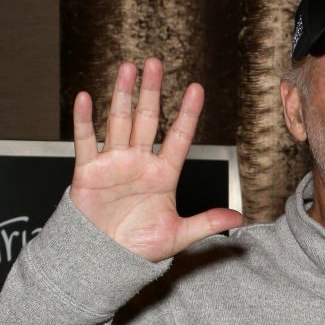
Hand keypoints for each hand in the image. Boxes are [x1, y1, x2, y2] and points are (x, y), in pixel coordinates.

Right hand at [70, 58, 243, 261]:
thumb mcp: (179, 235)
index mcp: (164, 175)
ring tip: (127, 69)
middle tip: (155, 63)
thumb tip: (239, 218)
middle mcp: (139, 163)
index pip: (179, 137)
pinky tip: (86, 98)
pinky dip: (85, 121)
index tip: (196, 89)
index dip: (188, 114)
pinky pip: (85, 142)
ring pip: (119, 122)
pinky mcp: (88, 172)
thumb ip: (207, 222)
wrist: (105, 262)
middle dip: (152, 91)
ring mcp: (114, 164)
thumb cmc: (140, 248)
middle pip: (147, 120)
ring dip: (122, 95)